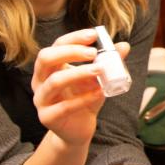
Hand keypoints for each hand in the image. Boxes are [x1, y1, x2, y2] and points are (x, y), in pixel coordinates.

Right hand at [31, 28, 129, 145]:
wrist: (79, 129)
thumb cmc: (85, 98)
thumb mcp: (98, 78)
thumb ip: (108, 62)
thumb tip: (124, 45)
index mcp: (49, 67)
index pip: (56, 46)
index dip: (73, 39)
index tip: (94, 35)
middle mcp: (39, 81)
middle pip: (46, 59)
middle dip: (70, 52)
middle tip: (93, 53)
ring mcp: (41, 99)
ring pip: (54, 82)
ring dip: (78, 73)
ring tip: (100, 69)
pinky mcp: (47, 117)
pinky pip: (65, 106)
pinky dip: (84, 98)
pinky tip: (100, 92)